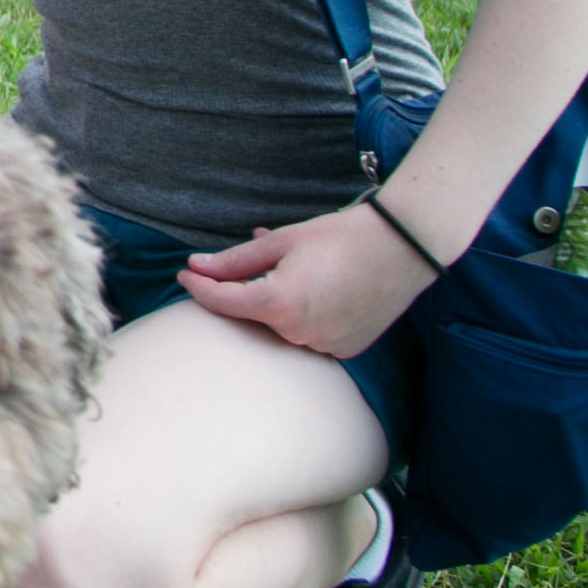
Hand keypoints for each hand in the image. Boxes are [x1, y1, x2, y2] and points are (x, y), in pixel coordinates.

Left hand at [179, 208, 433, 360]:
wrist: (403, 248)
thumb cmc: (341, 237)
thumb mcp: (283, 241)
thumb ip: (236, 260)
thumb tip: (196, 266)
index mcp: (278, 304)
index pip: (222, 302)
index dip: (199, 287)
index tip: (184, 275)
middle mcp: (298, 334)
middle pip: (253, 315)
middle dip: (243, 290)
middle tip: (247, 262)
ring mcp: (324, 346)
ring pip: (281, 326)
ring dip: (276, 301)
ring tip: (293, 268)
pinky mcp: (345, 350)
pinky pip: (309, 335)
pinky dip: (303, 315)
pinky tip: (316, 288)